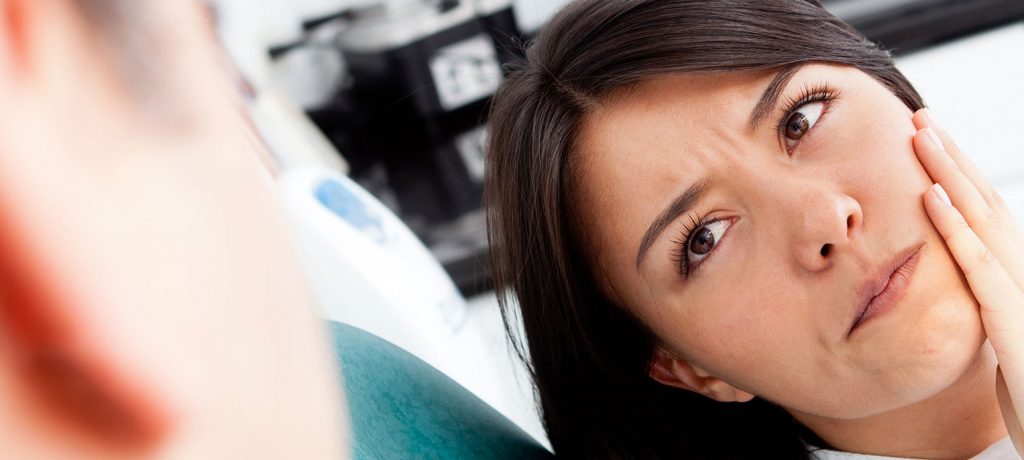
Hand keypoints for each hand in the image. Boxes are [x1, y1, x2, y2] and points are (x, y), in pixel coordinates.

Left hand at [912, 108, 1023, 454]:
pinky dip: (954, 229)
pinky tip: (930, 198)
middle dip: (953, 158)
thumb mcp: (1000, 333)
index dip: (958, 176)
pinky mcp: (1015, 320)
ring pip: (983, 220)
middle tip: (921, 119)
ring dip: (950, 174)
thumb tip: (955, 268)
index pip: (986, 215)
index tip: (928, 142)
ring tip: (921, 136)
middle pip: (986, 204)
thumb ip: (982, 297)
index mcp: (1018, 275)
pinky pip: (979, 265)